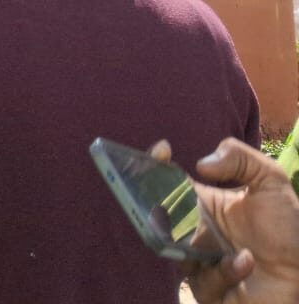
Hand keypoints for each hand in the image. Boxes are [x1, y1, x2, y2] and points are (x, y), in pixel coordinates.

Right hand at [150, 138, 298, 302]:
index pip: (164, 182)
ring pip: (175, 253)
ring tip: (244, 250)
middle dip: (164, 214)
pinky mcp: (207, 289)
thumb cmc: (287, 228)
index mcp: (198, 203)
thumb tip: (200, 165)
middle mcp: (190, 230)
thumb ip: (241, 159)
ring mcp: (195, 261)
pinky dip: (225, 272)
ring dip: (204, 250)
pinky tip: (248, 262)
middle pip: (157, 217)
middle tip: (194, 216)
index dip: (155, 165)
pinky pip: (202, 281)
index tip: (162, 150)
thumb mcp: (270, 182)